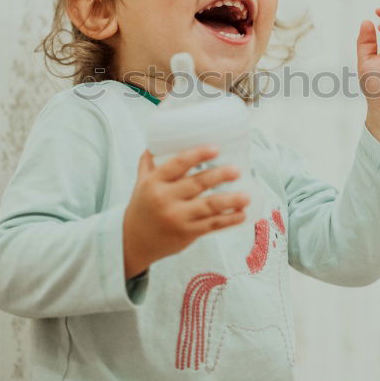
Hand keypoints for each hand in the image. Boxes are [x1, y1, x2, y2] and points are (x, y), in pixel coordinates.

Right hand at [122, 145, 249, 278]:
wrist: (133, 242)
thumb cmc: (142, 207)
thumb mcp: (141, 183)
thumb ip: (150, 162)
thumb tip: (159, 139)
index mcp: (154, 182)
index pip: (177, 165)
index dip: (197, 155)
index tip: (215, 148)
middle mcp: (165, 199)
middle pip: (196, 185)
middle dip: (219, 176)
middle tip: (237, 170)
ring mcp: (177, 218)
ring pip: (208, 207)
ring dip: (230, 201)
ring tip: (246, 195)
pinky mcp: (187, 233)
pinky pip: (212, 225)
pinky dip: (229, 220)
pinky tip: (241, 213)